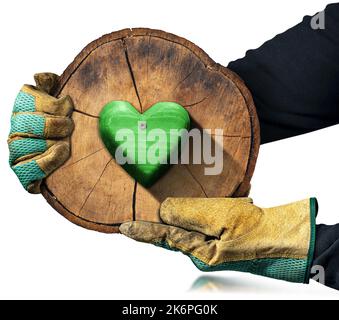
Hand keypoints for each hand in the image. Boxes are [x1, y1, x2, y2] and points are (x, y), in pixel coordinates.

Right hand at [8, 73, 73, 192]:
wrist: (76, 161)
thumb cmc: (70, 128)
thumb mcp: (65, 105)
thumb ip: (52, 87)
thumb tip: (41, 77)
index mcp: (25, 108)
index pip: (27, 96)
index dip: (50, 102)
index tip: (68, 106)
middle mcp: (16, 128)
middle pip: (28, 122)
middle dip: (55, 124)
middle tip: (70, 127)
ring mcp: (17, 150)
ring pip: (26, 144)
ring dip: (52, 143)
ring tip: (67, 144)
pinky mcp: (22, 171)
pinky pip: (27, 168)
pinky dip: (47, 162)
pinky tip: (60, 154)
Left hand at [120, 197, 316, 282]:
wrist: (284, 237)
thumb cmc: (257, 229)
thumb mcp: (220, 217)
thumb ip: (188, 213)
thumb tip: (164, 211)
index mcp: (198, 251)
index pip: (163, 237)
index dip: (143, 231)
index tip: (124, 227)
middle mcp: (201, 252)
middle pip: (176, 231)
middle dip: (172, 218)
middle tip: (164, 208)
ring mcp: (211, 248)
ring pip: (193, 226)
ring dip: (198, 212)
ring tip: (213, 205)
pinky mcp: (221, 240)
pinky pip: (206, 225)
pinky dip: (211, 213)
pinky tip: (227, 208)